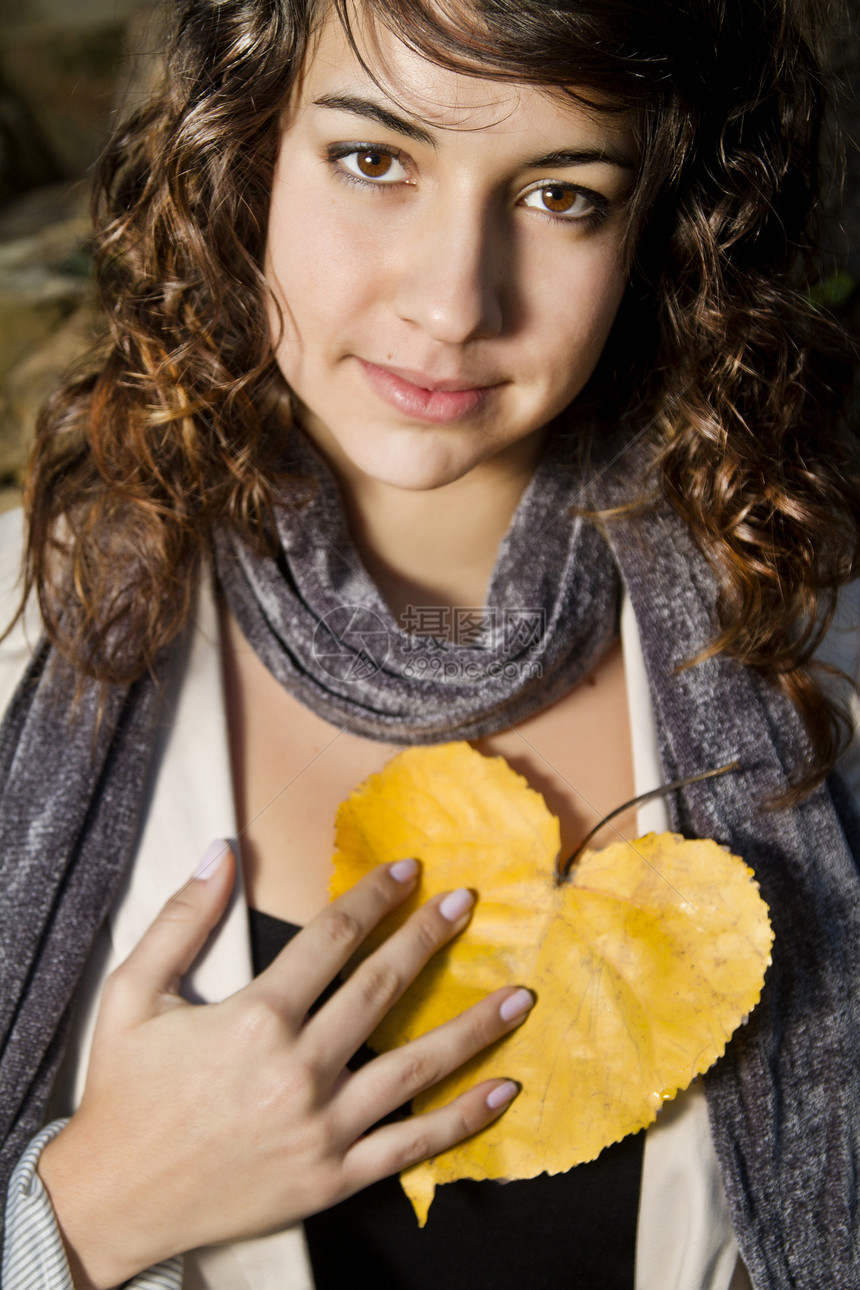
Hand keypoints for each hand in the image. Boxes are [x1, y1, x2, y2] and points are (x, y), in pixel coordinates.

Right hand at [38, 845, 531, 1288]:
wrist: (111, 1201)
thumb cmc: (124, 1094)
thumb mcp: (131, 995)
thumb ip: (181, 920)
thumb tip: (219, 852)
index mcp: (254, 1019)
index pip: (332, 938)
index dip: (374, 896)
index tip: (409, 871)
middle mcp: (297, 1070)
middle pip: (382, 988)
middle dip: (429, 939)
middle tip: (468, 904)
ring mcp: (321, 1129)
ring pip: (414, 1068)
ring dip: (473, 1028)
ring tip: (519, 995)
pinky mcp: (331, 1179)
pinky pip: (410, 1148)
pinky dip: (461, 1122)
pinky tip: (502, 1091)